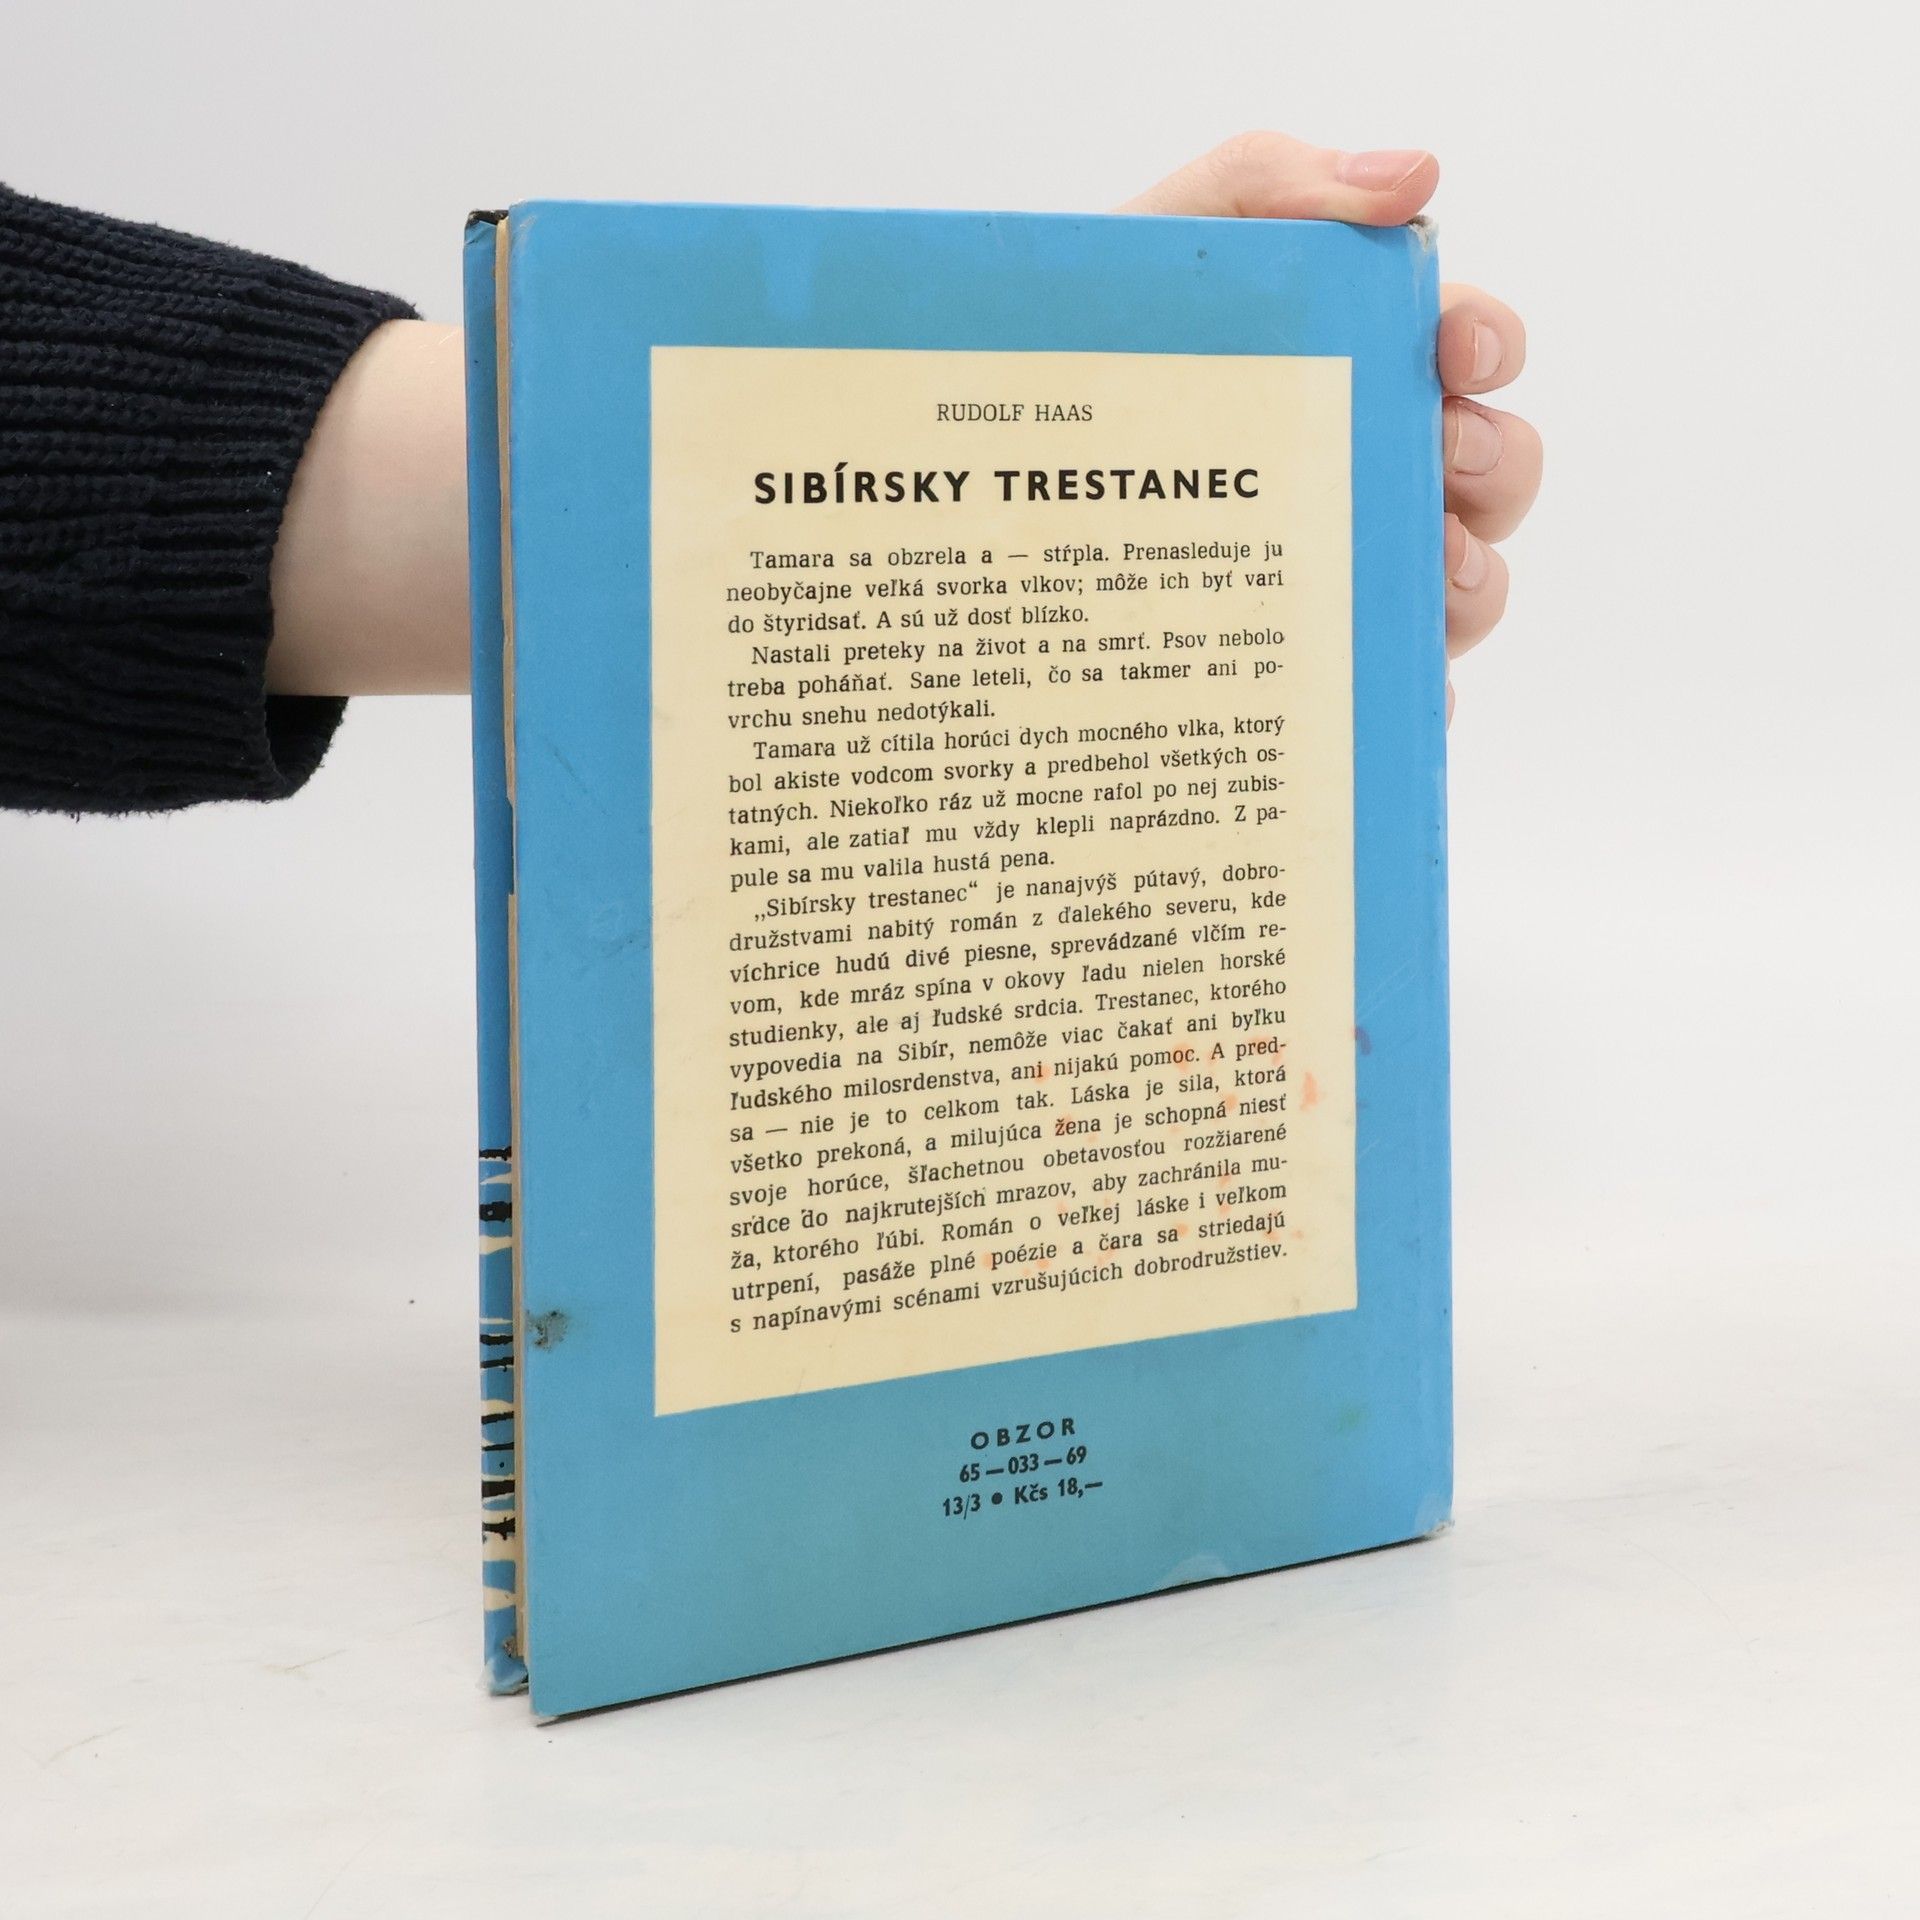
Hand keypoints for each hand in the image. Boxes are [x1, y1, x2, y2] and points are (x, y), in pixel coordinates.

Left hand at [1122, 134, 1539, 719]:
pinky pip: (1385, 700)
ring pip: (1463, 591)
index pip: (1468, 351)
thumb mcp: (1166, 241)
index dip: (1487, 343)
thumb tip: (1412, 178)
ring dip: (1470, 582)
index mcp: (1358, 370)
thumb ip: (1276, 183)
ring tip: (1423, 571)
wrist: (992, 451)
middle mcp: (1368, 474)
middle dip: (1493, 465)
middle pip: (1491, 477)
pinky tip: (1375, 694)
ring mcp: (1343, 577)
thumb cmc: (1091, 348)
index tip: (1459, 350)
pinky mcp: (1306, 669)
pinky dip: (1405, 697)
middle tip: (1439, 458)